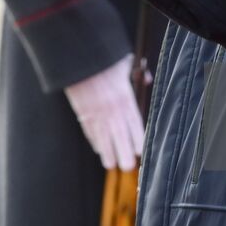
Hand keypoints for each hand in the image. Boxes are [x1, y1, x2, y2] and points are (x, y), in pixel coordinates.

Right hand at [65, 54, 143, 170]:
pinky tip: (98, 149)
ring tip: (111, 164)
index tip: (141, 152)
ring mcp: (96, 114)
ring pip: (103, 139)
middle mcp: (112, 110)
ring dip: (107, 154)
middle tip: (128, 167)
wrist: (79, 58)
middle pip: (120, 138)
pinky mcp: (82, 113)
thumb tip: (146, 78)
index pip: (135, 125)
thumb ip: (139, 72)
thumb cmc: (104, 58)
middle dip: (125, 155)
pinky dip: (94, 141)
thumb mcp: (126, 62)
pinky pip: (89, 131)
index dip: (139, 141)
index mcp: (125, 98)